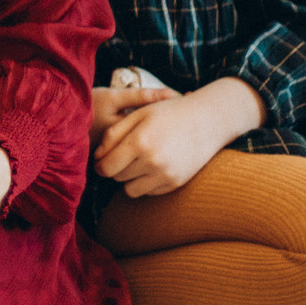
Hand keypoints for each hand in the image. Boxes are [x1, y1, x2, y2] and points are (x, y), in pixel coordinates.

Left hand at [95, 76, 263, 196]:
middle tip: (125, 154)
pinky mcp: (175, 183)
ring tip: (139, 161)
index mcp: (139, 141)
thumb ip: (113, 134)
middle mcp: (152, 161)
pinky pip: (149, 192)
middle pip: (117, 177)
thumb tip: (97, 158)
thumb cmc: (169, 113)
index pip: (106, 167)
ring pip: (131, 190)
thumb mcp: (138, 114)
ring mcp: (165, 175)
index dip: (100, 165)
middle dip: (116, 168)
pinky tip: (155, 164)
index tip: (101, 161)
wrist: (207, 121)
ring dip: (130, 178)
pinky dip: (147, 182)